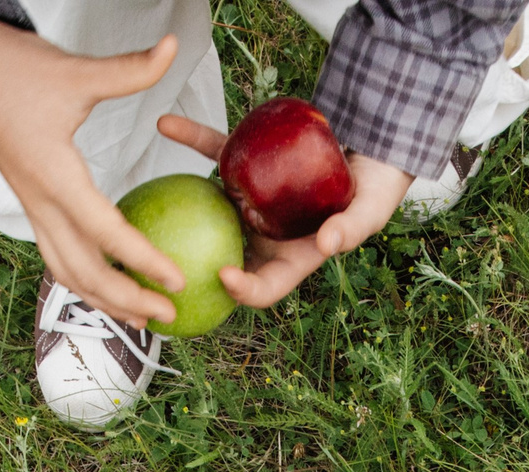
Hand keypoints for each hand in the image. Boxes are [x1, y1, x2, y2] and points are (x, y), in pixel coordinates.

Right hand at [0, 14, 187, 327]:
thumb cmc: (15, 67)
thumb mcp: (75, 71)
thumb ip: (129, 70)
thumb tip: (170, 46)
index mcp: (52, 175)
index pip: (105, 231)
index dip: (143, 260)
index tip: (177, 280)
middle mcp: (38, 201)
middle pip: (83, 270)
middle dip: (126, 299)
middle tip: (169, 314)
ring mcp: (30, 206)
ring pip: (65, 271)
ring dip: (103, 298)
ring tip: (142, 316)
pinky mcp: (29, 203)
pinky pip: (56, 254)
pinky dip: (85, 278)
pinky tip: (111, 285)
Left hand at [156, 114, 411, 306]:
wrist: (372, 145)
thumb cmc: (375, 187)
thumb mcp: (372, 209)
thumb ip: (353, 227)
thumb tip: (328, 244)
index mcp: (292, 257)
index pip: (264, 286)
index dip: (243, 290)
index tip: (224, 276)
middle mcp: (265, 234)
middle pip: (224, 255)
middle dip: (192, 265)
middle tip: (165, 255)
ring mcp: (252, 200)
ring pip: (211, 207)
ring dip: (179, 204)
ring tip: (153, 197)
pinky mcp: (248, 163)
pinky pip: (216, 153)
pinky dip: (191, 139)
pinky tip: (166, 123)